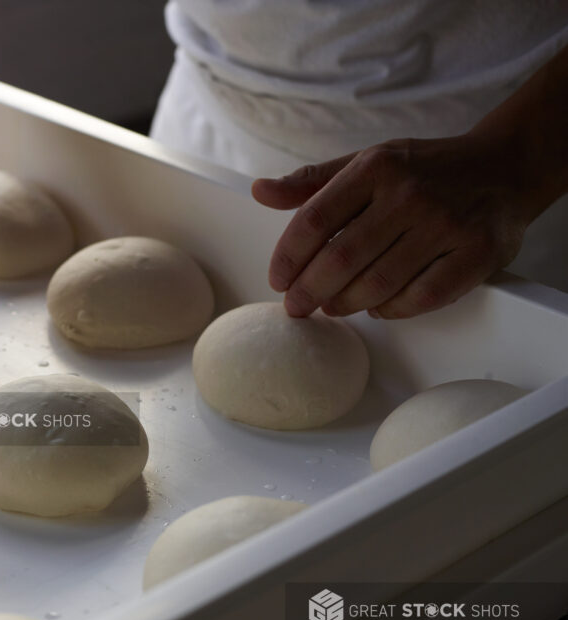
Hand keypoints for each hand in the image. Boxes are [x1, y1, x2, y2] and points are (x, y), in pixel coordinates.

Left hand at [251, 134, 537, 319]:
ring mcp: (446, 224)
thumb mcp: (366, 163)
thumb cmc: (423, 170)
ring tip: (333, 307)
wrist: (506, 167)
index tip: (278, 280)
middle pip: (340, 258)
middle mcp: (410, 194)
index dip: (288, 257)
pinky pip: (422, 296)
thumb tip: (259, 191)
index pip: (314, 220)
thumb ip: (312, 181)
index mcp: (376, 168)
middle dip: (309, 291)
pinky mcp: (477, 253)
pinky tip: (379, 308)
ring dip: (346, 303)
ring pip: (378, 283)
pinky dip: (393, 309)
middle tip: (297, 307)